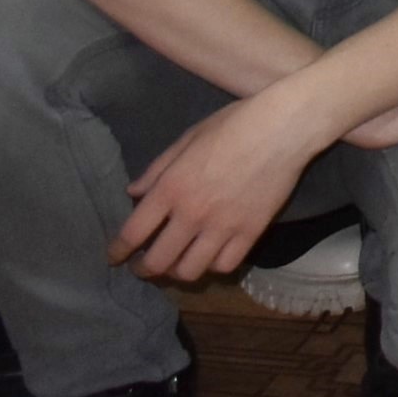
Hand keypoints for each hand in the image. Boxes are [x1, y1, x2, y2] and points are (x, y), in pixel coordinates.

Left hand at [112, 87, 328, 280]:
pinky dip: (212, 266)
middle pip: (158, 262)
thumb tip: (134, 193)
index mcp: (172, 188)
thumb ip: (158, 169)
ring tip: (177, 263)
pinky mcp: (250, 233)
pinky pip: (224, 266)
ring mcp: (223, 227)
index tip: (114, 257)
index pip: (134, 233)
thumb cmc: (233, 124)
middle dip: (144, 269)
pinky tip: (210, 256)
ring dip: (177, 271)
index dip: (118, 250)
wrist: (283, 128)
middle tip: (143, 266)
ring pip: (189, 271)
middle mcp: (192, 214)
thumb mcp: (188, 138)